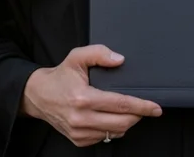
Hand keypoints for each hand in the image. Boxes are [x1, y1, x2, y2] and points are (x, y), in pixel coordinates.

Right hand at [20, 44, 161, 145]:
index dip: (142, 106)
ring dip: (125, 122)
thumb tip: (119, 59)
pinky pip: (104, 138)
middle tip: (144, 107)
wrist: (38, 95)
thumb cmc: (60, 77)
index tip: (155, 107)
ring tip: (124, 111)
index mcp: (83, 98)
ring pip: (115, 132)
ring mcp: (79, 132)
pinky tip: (109, 118)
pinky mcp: (78, 140)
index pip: (121, 104)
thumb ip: (99, 53)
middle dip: (138, 115)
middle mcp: (81, 118)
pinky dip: (112, 129)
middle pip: (122, 122)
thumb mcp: (77, 57)